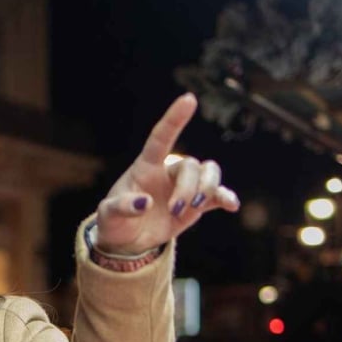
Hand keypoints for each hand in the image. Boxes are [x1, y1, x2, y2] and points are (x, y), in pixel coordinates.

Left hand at [94, 93, 239, 255]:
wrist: (127, 241)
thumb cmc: (115, 221)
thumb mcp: (109, 214)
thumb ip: (122, 207)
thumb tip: (145, 202)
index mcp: (146, 167)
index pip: (161, 137)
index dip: (174, 118)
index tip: (189, 99)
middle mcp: (168, 172)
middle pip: (191, 165)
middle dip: (188, 188)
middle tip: (175, 210)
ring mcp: (184, 187)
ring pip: (209, 173)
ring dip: (208, 188)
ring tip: (196, 207)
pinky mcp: (195, 206)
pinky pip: (217, 196)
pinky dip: (226, 198)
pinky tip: (232, 206)